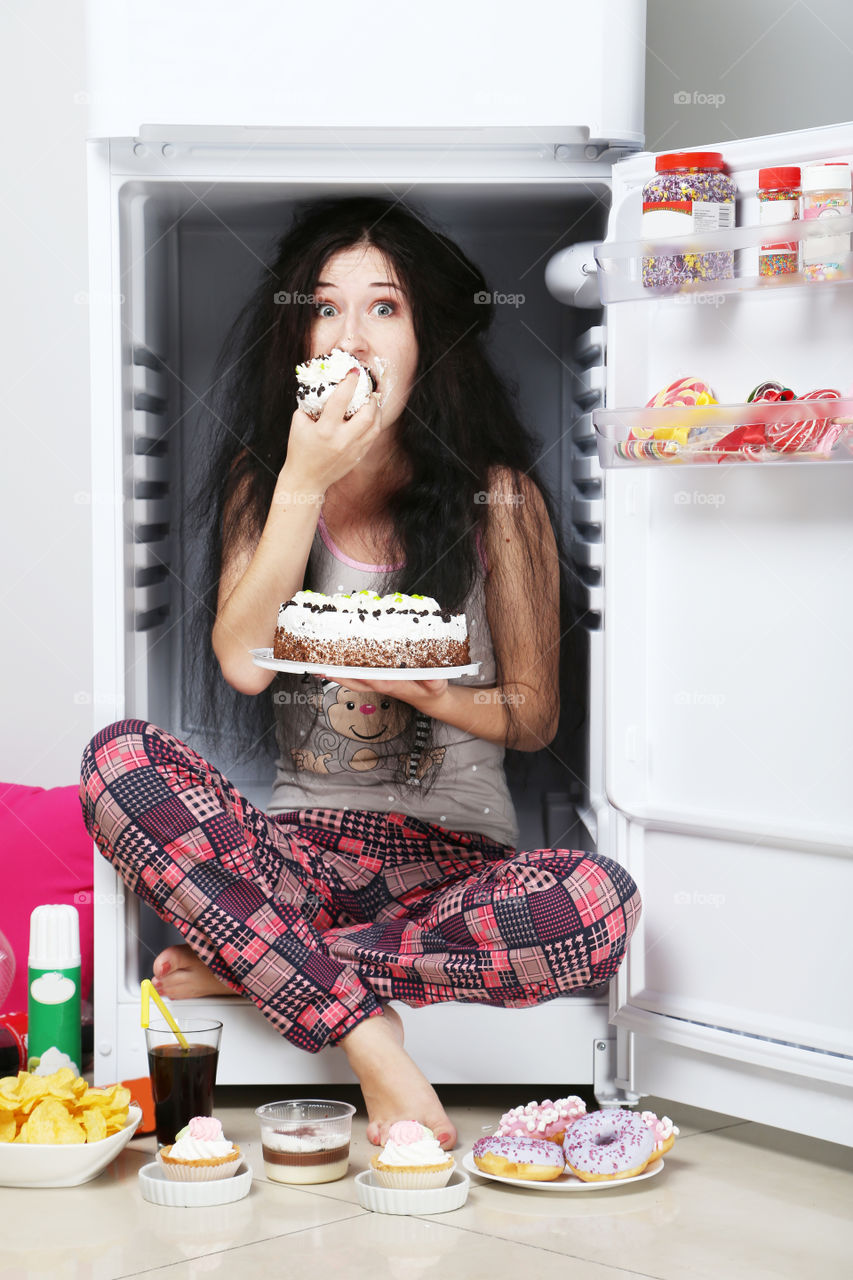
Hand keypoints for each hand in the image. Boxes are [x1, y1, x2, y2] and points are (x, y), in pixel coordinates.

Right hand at [280, 370, 382, 494]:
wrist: (306, 479)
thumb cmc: (300, 449)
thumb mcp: (299, 423)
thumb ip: (312, 405)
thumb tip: (325, 387)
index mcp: (325, 430)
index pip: (341, 400)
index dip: (350, 382)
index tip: (354, 371)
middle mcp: (342, 440)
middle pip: (366, 414)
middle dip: (370, 398)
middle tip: (367, 388)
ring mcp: (353, 449)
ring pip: (375, 425)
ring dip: (376, 410)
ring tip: (372, 400)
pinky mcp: (359, 456)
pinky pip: (373, 436)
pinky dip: (374, 422)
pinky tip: (371, 415)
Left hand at [318, 675, 448, 709]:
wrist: (429, 698)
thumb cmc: (431, 690)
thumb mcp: (438, 686)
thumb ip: (435, 682)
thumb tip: (432, 676)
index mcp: (397, 685)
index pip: (379, 681)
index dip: (365, 676)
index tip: (352, 670)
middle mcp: (383, 685)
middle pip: (358, 682)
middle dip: (340, 675)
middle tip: (322, 666)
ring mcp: (377, 682)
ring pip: (353, 679)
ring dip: (336, 673)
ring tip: (316, 665)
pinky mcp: (375, 678)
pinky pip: (355, 675)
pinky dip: (341, 670)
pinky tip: (329, 663)